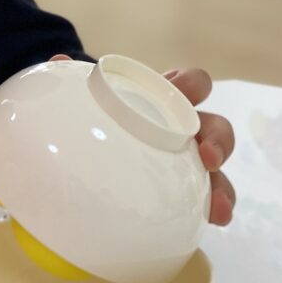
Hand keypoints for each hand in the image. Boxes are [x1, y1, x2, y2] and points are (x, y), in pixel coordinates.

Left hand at [49, 56, 235, 225]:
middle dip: (218, 139)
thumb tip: (59, 61)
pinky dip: (214, 207)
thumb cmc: (97, 116)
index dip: (193, 84)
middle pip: (215, 126)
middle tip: (208, 156)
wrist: (84, 144)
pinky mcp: (183, 191)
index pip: (189, 83)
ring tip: (218, 206)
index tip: (186, 92)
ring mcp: (186, 162)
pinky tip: (213, 220)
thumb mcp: (82, 100)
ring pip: (217, 169)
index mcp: (163, 100)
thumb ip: (68, 82)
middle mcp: (183, 129)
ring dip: (222, 184)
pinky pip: (205, 198)